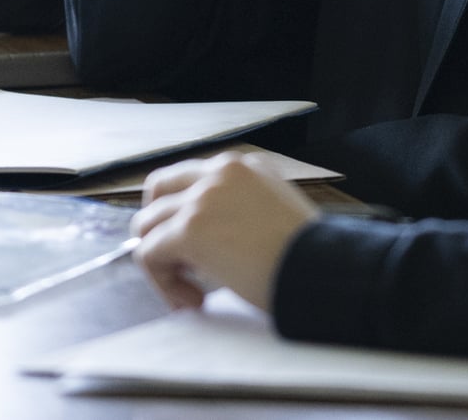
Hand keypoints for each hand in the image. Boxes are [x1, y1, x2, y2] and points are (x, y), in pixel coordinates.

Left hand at [132, 151, 319, 310]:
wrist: (320, 268)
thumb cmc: (306, 256)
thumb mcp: (273, 214)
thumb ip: (237, 213)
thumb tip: (207, 241)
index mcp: (243, 167)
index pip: (189, 180)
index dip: (183, 218)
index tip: (199, 255)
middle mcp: (220, 172)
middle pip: (158, 190)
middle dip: (159, 229)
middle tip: (182, 266)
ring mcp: (202, 198)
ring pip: (147, 225)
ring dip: (161, 263)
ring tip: (192, 292)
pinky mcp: (190, 229)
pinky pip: (148, 254)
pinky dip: (162, 282)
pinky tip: (194, 301)